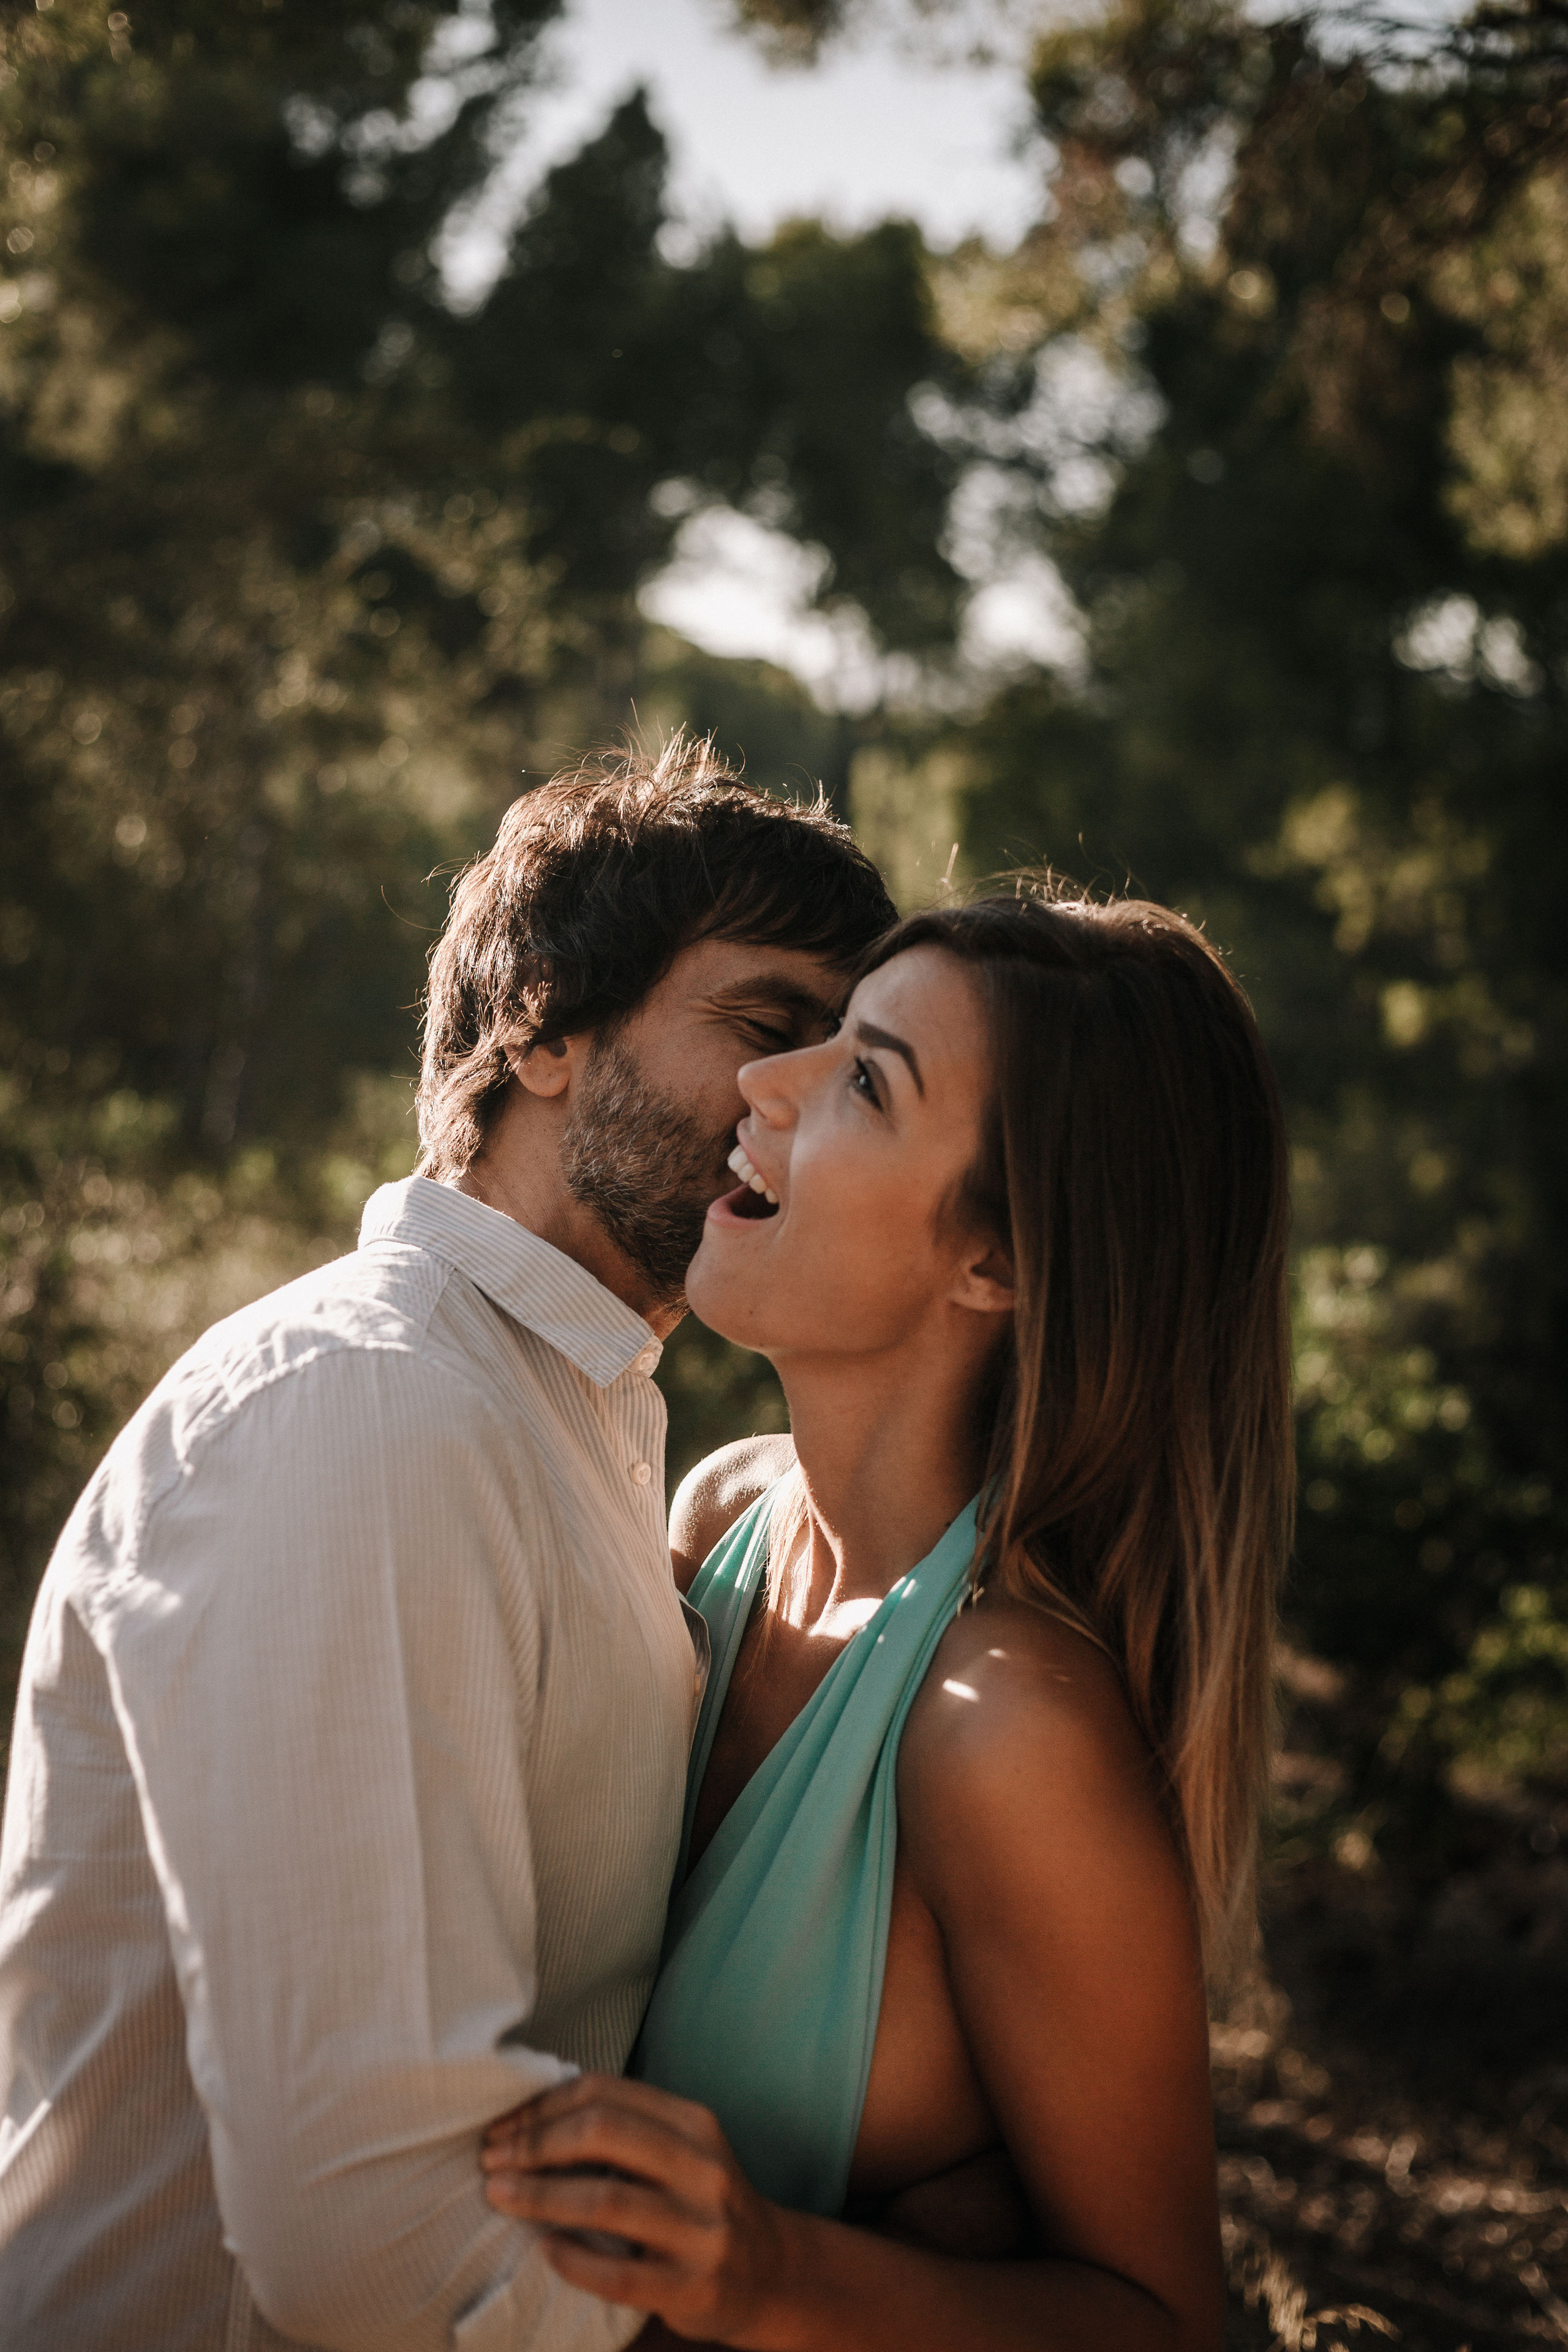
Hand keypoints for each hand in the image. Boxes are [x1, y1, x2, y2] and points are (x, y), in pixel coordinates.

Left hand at [481, 2074, 794, 2345]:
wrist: (769, 2272)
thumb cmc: (701, 2204)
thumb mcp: (680, 2151)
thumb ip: (625, 2128)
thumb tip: (533, 2112)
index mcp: (693, 2123)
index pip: (604, 2093)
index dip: (542, 2106)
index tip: (501, 2126)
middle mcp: (701, 2168)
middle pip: (603, 2133)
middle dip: (535, 2143)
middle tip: (491, 2159)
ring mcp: (700, 2230)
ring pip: (606, 2201)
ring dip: (540, 2196)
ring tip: (499, 2195)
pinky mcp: (692, 2287)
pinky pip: (619, 2275)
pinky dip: (574, 2260)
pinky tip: (546, 2251)